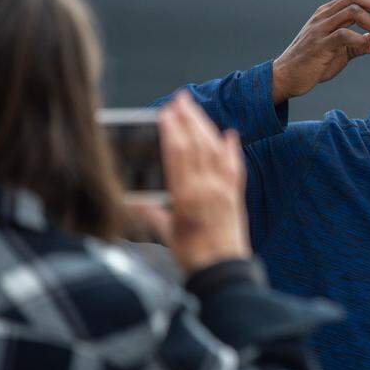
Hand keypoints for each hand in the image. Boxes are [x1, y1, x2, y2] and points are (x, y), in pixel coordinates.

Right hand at [131, 93, 250, 272]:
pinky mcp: (235, 196)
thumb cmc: (191, 255)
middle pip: (197, 146)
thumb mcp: (167, 234)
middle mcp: (207, 188)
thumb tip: (134, 201)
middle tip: (181, 99)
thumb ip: (152, 214)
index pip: (178, 155)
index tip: (167, 112)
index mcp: (186, 196)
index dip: (172, 131)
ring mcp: (223, 190)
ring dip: (206, 127)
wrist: (223, 269)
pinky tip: (229, 134)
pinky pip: (235, 167)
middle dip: (188, 119)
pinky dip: (232, 149)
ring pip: (215, 151)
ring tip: (196, 110)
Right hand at [271, 0, 369, 103]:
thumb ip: (363, 43)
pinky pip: (344, 34)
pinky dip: (361, 40)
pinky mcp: (319, 45)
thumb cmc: (314, 63)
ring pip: (353, 11)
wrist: (286, 77)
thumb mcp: (343, 51)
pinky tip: (368, 49)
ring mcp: (320, 28)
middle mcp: (324, 15)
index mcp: (329, 12)